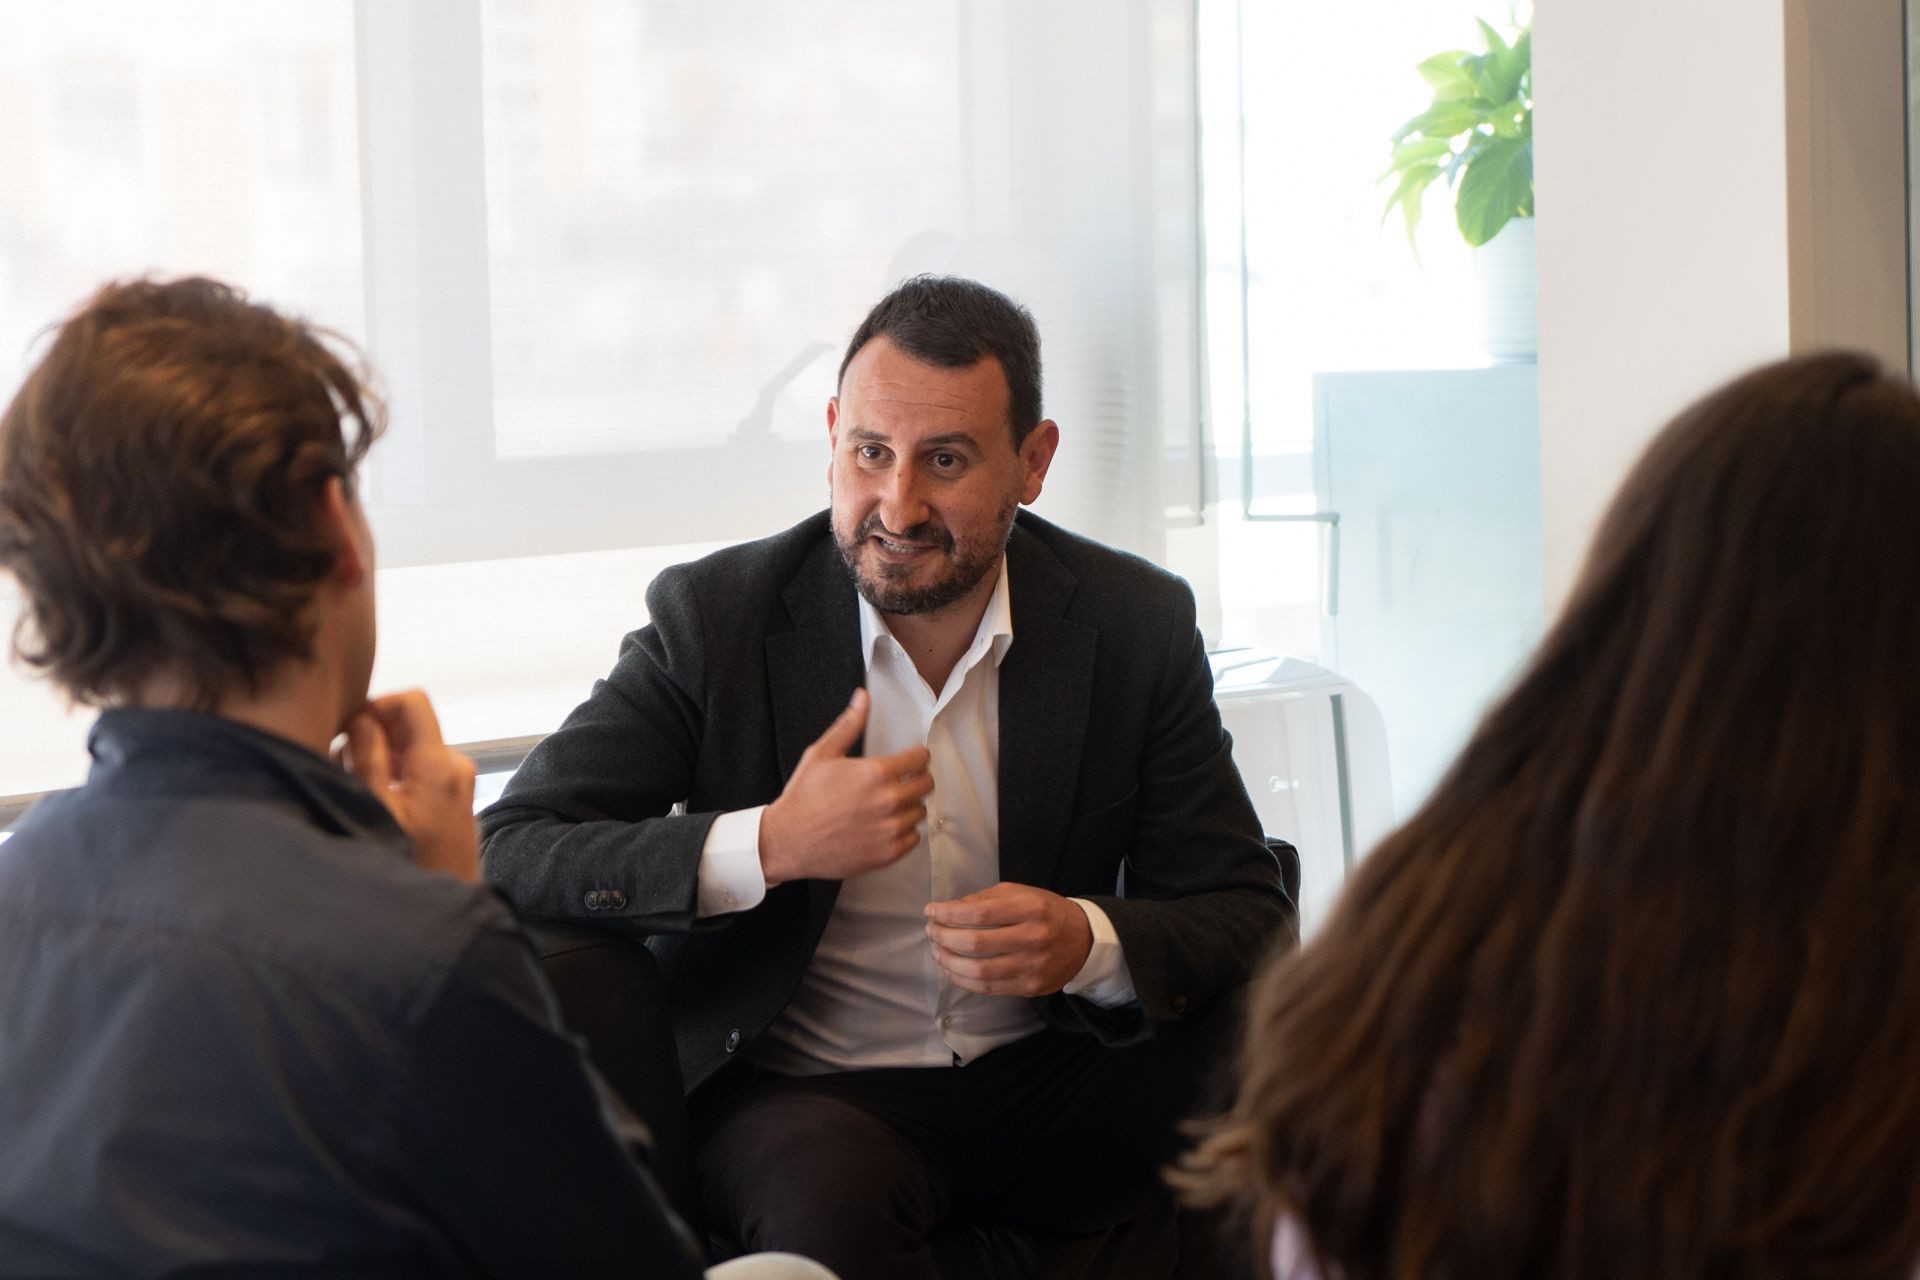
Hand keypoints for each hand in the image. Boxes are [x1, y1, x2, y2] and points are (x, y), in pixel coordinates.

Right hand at [339, 690, 478, 881]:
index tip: (350, 728)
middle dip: (373, 735)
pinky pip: (419, 767)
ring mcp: (457, 779)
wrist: (449, 899)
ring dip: (380, 756)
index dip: (378, 705)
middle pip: (409, 724)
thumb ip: (366, 758)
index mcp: (438, 763)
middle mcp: (454, 764)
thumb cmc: (411, 861)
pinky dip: (394, 772)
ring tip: (355, 785)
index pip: (413, 702)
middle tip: (344, 762)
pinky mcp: (452, 794)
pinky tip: (374, 797)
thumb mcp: (376, 809)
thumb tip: (360, 717)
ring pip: (410, 747)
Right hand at [758, 688, 932, 884]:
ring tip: (889, 806)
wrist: (788, 841)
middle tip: (902, 782)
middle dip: (917, 780)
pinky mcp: (887, 853)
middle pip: (926, 785)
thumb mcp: (822, 754)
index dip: (916, 757)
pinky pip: (914, 838)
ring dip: (909, 807)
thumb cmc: (803, 798)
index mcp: (876, 773)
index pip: (920, 759)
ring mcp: (890, 829)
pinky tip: (886, 826)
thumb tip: (862, 697)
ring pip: (920, 812)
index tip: (911, 761)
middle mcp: (888, 800)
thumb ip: (849, 725)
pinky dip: (904, 832)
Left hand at [923, 882, 1092, 996]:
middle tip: (931, 931)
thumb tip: (951, 909)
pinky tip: (952, 969)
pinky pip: (989, 988)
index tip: (931, 911)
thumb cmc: (1047, 912)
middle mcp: (1034, 938)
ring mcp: (1033, 966)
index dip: (949, 913)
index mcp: (1031, 908)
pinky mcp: (1030, 987)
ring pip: (980, 971)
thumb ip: (987, 898)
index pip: (981, 912)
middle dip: (944, 936)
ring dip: (949, 961)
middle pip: (976, 942)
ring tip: (937, 951)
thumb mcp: (1022, 893)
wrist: (1085, 941)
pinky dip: (964, 980)